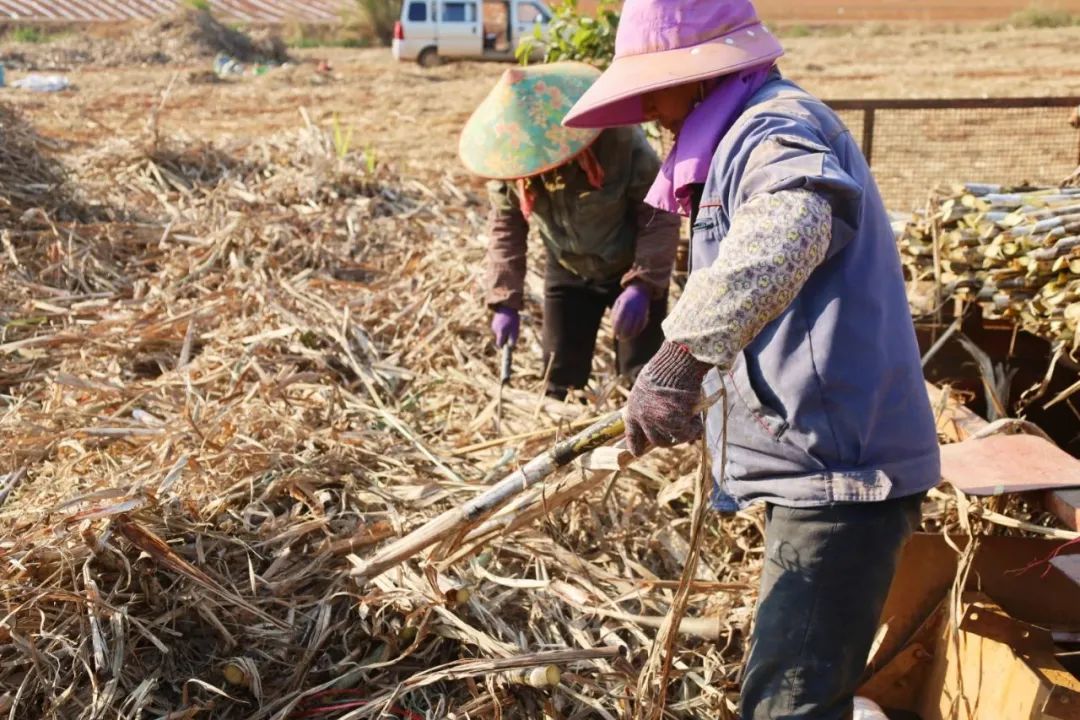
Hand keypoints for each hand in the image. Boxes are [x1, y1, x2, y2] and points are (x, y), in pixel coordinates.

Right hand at [491, 306, 519, 347]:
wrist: (507, 305)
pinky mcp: (494, 321)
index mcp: (500, 332)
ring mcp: (494, 325)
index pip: (500, 344)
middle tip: (512, 331)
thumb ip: (512, 340)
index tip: (507, 348)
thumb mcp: (515, 330)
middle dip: (506, 337)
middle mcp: (495, 330)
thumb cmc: (512, 318)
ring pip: (500, 332)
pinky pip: (499, 327)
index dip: (503, 347)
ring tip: (510, 323)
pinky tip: (507, 320)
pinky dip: (503, 326)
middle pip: (500, 338)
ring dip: (505, 330)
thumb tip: (510, 347)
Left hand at [611, 283, 650, 339]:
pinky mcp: (646, 314)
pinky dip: (638, 331)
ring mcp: (640, 312)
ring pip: (636, 327)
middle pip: (628, 325)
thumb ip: (614, 313)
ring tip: (625, 338)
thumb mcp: (618, 302)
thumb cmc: (626, 298)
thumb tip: (613, 326)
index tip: (614, 334)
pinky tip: (633, 334)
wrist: (641, 290)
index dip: (616, 329)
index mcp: (624, 305)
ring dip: (631, 335)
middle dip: (623, 334)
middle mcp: (633, 309)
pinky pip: (642, 325)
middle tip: (619, 338)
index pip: (619, 320)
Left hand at [624, 341, 710, 456]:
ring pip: (675, 438)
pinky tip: (698, 422)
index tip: (638, 452)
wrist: (675, 364)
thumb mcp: (648, 390)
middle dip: (669, 441)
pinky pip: (688, 431)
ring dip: (685, 434)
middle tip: (679, 436)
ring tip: (693, 426)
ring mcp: (660, 422)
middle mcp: (644, 419)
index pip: (632, 435)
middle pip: (657, 441)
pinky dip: (695, 428)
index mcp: (633, 411)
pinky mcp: (677, 421)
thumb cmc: (663, 372)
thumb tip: (664, 422)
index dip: (636, 445)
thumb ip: (652, 407)